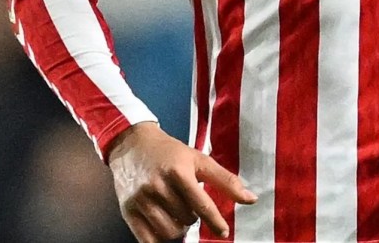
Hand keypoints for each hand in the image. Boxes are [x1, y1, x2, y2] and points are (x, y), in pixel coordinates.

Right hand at [107, 122, 256, 241]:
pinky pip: (147, 241)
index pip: (201, 204)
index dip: (215, 220)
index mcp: (178, 171)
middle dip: (193, 216)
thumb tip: (251, 199)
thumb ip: (225, 180)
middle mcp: (158, 185)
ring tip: (177, 213)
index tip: (223, 231)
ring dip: (178, 228)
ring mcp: (141, 200)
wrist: (132, 144)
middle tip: (188, 203)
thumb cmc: (170, 152)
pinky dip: (160, 239)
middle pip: (186, 219)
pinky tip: (164, 225)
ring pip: (169, 232)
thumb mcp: (198, 159)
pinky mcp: (127, 211)